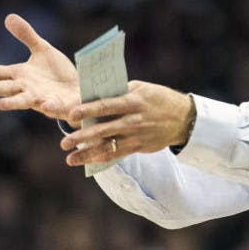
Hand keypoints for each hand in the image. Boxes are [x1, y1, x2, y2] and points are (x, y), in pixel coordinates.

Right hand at [0, 14, 79, 120]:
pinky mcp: (58, 105)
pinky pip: (52, 107)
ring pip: (24, 101)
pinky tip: (44, 104)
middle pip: (8, 88)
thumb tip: (8, 17)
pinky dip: (48, 106)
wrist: (79, 88)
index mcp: (21, 74)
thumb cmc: (57, 72)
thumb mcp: (43, 50)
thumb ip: (26, 36)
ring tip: (0, 105)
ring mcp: (41, 98)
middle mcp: (27, 88)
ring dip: (13, 103)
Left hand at [59, 81, 194, 165]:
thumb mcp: (141, 88)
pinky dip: (100, 158)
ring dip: (87, 154)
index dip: (87, 110)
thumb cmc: (158, 98)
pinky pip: (116, 155)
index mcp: (133, 101)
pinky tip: (86, 161)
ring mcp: (136, 136)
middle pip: (103, 130)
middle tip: (64, 142)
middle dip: (82, 137)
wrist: (184, 118)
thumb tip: (93, 97)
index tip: (70, 114)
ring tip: (70, 159)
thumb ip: (119, 93)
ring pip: (108, 147)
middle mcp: (133, 120)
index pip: (106, 106)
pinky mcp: (138, 147)